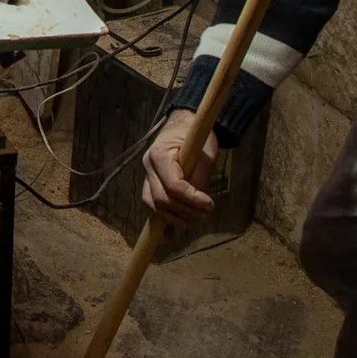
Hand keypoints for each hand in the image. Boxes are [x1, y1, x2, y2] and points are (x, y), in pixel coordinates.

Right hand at [141, 109, 218, 224]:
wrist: (183, 123)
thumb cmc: (195, 134)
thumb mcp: (204, 152)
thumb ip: (199, 176)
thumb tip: (198, 201)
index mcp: (159, 154)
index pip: (173, 185)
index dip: (192, 199)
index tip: (209, 204)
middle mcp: (148, 166)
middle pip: (162, 199)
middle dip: (185, 211)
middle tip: (205, 213)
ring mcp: (147, 175)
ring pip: (153, 205)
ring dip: (174, 218)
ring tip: (194, 218)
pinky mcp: (150, 183)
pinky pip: (152, 205)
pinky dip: (163, 220)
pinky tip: (170, 234)